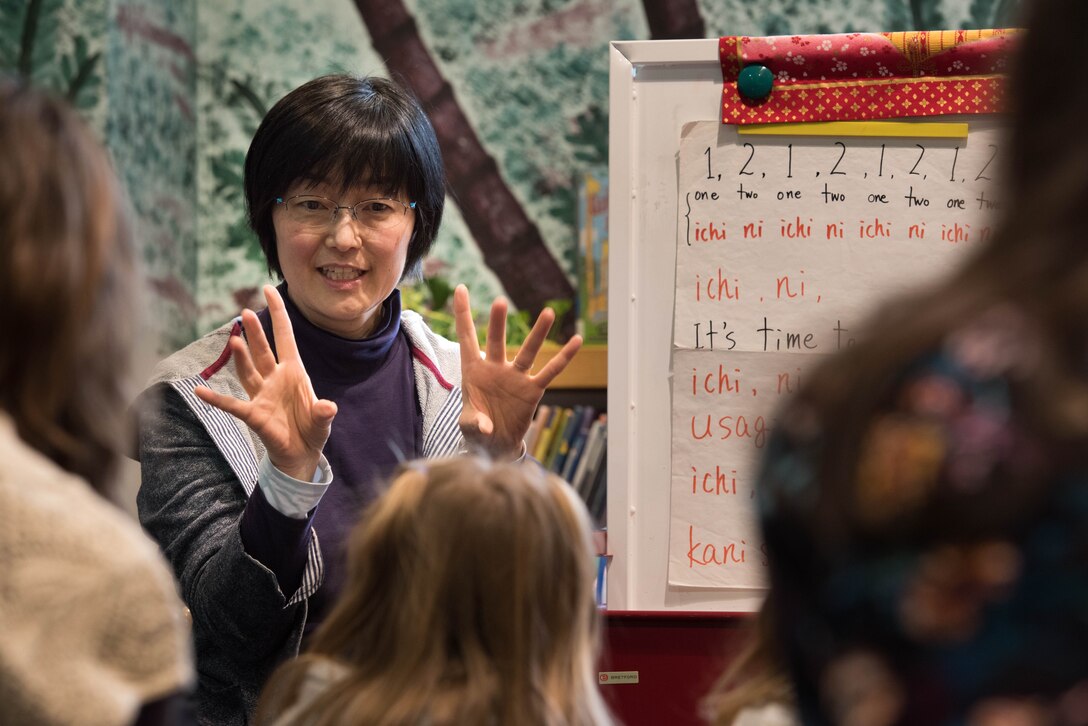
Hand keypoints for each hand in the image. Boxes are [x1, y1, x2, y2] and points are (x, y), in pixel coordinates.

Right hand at [194, 285, 336, 479]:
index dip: (278, 313)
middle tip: (245, 312)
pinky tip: (200, 390)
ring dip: (241, 356)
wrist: (302, 454)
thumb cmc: (312, 429)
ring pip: (248, 370)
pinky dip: (216, 398)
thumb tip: (328, 407)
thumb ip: (323, 413)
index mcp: (294, 371)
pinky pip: (232, 404)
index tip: (268, 289)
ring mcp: (262, 395)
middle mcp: (275, 378)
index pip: (285, 336)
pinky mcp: (253, 414)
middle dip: (256, 333)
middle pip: (263, 350)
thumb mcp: (322, 420)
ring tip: (235, 340)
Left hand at [454, 284, 581, 459]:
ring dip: (538, 334)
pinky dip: (563, 358)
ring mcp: (516, 377)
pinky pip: (550, 372)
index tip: (460, 289)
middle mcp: (495, 368)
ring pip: (528, 352)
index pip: (467, 337)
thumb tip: (486, 426)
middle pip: (496, 341)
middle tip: (500, 302)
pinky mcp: (532, 389)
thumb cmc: (477, 428)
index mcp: (473, 370)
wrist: (495, 442)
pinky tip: (576, 341)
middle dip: (498, 323)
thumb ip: (474, 422)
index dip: (463, 314)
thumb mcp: (468, 426)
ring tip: (548, 312)